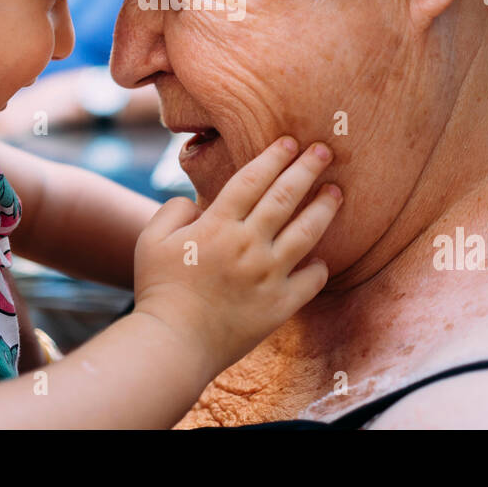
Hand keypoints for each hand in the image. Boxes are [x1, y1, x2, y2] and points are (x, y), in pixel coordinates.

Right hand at [131, 137, 340, 378]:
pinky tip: (320, 258)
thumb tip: (197, 202)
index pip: (252, 179)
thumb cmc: (158, 290)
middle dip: (307, 169)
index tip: (290, 141)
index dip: (273, 157)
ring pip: (306, 233)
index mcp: (217, 225)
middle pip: (285, 197)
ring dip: (324, 208)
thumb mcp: (150, 240)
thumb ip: (172, 210)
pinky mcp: (280, 305)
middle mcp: (248, 245)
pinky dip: (319, 266)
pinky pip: (311, 280)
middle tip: (324, 150)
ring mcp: (268, 276)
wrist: (173, 345)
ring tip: (336, 192)